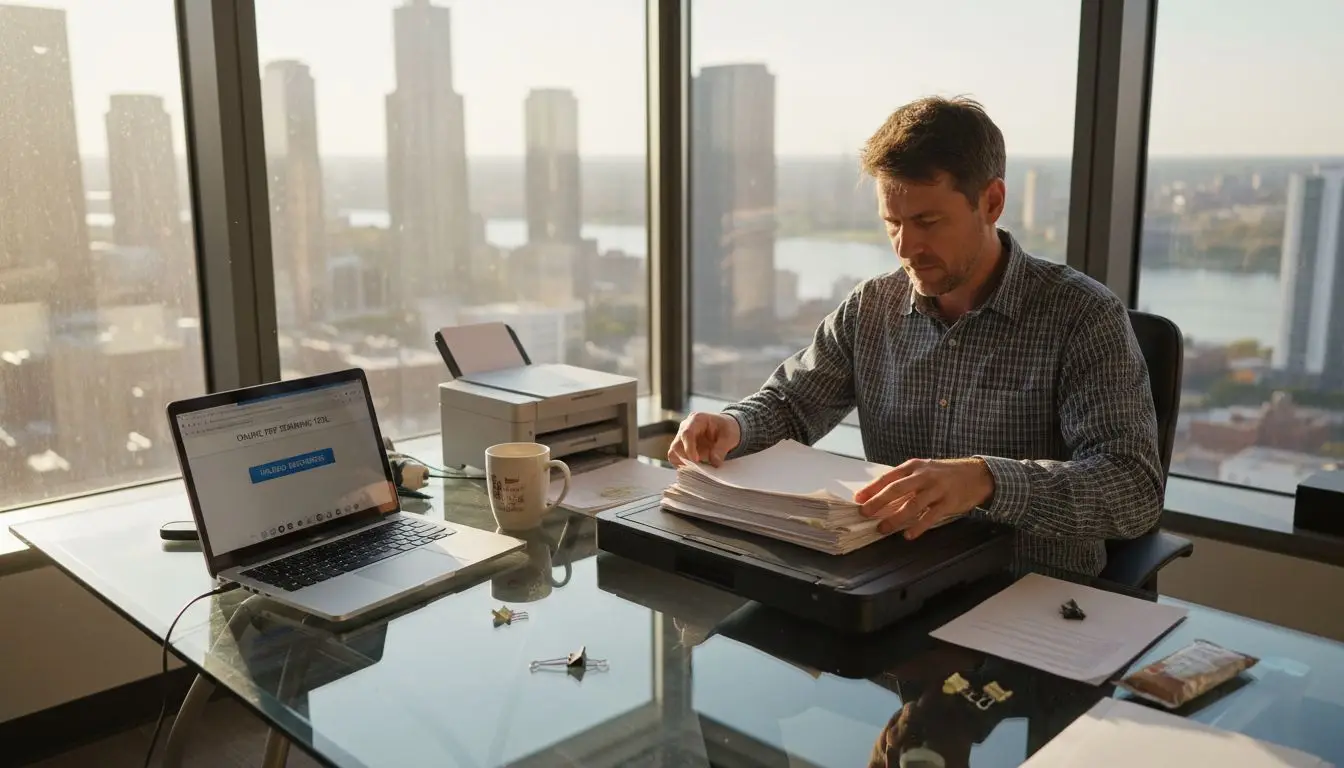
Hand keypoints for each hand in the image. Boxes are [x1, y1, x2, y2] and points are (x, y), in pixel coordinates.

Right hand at [667, 412, 740, 466]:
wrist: (724, 429)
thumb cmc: (726, 429)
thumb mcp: (729, 437)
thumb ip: (722, 448)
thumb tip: (714, 462)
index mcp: (697, 420)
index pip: (687, 433)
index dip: (689, 448)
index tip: (696, 460)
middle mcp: (685, 427)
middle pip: (676, 445)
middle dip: (687, 458)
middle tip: (701, 467)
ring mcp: (681, 438)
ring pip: (673, 453)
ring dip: (684, 463)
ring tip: (699, 468)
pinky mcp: (681, 448)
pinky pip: (675, 458)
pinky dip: (683, 465)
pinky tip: (695, 468)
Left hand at [855, 458, 994, 537]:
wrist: (978, 474)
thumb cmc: (946, 474)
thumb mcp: (925, 470)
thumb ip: (906, 481)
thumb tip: (881, 497)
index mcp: (914, 466)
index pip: (888, 477)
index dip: (872, 488)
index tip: (858, 499)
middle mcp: (924, 476)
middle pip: (896, 489)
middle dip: (878, 502)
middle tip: (865, 513)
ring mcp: (937, 489)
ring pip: (912, 504)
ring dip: (895, 518)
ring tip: (882, 529)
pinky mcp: (949, 502)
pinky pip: (930, 516)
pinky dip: (918, 526)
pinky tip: (908, 535)